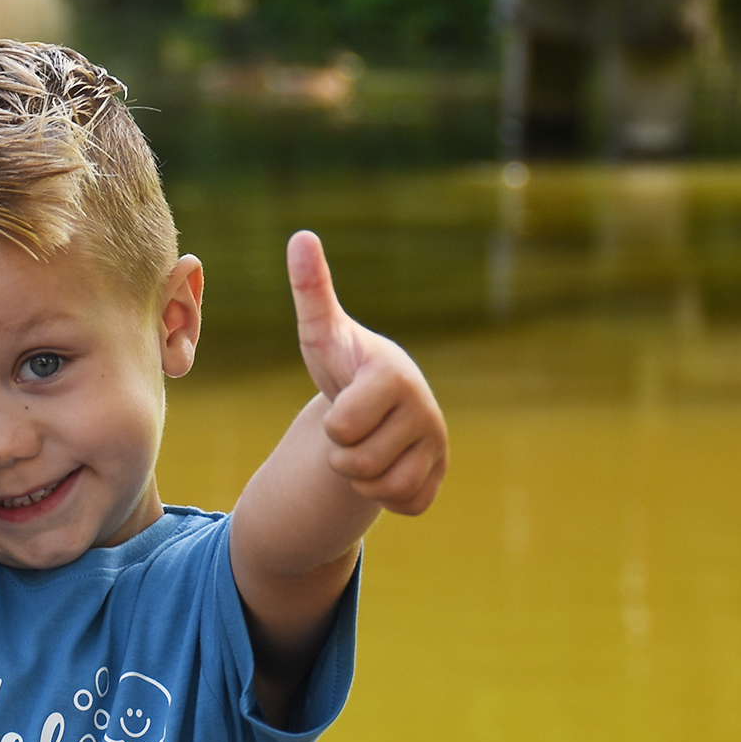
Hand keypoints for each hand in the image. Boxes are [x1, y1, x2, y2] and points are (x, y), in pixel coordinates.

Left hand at [287, 229, 446, 515]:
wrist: (377, 403)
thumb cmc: (343, 365)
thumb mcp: (322, 331)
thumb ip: (311, 290)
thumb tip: (301, 236)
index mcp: (394, 377)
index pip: (343, 428)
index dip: (333, 425)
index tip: (346, 402)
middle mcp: (426, 410)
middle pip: (358, 464)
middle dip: (343, 454)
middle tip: (353, 430)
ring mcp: (438, 446)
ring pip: (382, 488)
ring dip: (362, 477)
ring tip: (367, 446)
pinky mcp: (439, 477)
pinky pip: (406, 505)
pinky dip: (386, 497)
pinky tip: (386, 467)